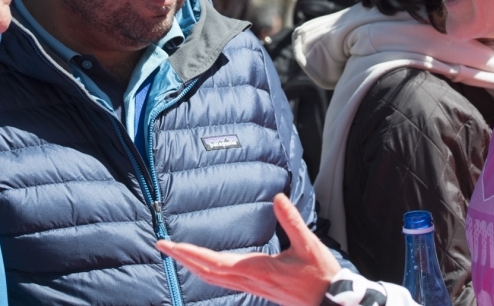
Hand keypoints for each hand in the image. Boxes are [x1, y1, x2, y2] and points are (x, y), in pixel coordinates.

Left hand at [156, 193, 341, 305]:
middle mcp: (250, 280)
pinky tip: (207, 266)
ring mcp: (253, 286)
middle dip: (183, 258)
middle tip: (162, 246)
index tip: (169, 245)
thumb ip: (292, 221)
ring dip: (193, 264)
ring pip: (214, 279)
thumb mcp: (308, 244)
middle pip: (207, 272)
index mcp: (256, 269)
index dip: (189, 253)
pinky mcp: (258, 288)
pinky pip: (225, 280)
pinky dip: (209, 271)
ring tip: (178, 253)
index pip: (214, 262)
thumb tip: (278, 198)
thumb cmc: (320, 276)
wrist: (331, 304)